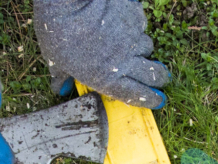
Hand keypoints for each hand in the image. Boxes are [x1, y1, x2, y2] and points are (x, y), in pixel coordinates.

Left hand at [34, 0, 169, 107]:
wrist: (69, 2)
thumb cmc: (58, 34)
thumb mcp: (56, 62)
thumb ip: (62, 78)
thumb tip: (61, 89)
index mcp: (106, 79)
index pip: (136, 95)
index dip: (150, 99)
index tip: (159, 100)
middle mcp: (124, 62)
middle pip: (152, 75)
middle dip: (159, 78)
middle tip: (162, 79)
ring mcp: (132, 39)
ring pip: (147, 47)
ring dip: (143, 49)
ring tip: (132, 47)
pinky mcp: (135, 17)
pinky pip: (140, 25)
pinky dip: (134, 26)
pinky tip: (122, 23)